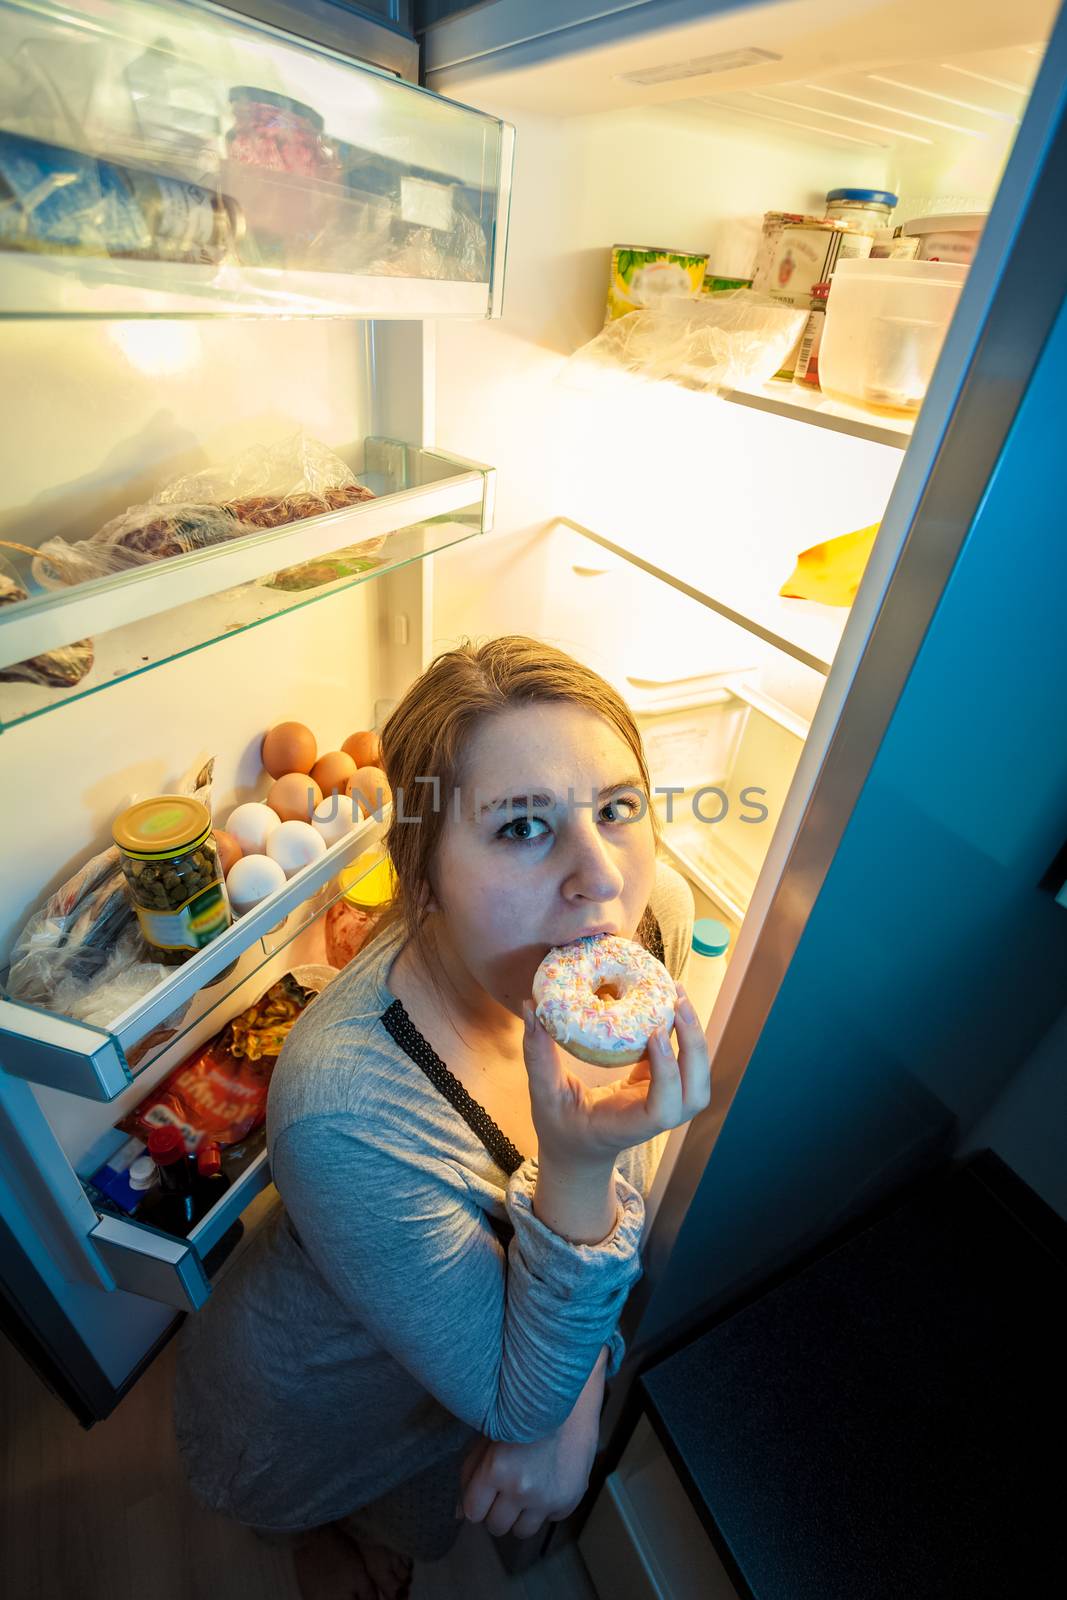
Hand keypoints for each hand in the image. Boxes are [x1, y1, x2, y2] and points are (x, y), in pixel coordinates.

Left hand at [456, 1377, 602, 1539]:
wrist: (569, 1407)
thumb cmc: (522, 1420)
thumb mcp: (488, 1438)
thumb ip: (469, 1474)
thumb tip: (458, 1514)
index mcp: (496, 1470)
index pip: (473, 1512)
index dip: (477, 1503)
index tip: (484, 1492)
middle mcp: (521, 1488)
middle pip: (496, 1526)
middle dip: (496, 1512)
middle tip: (504, 1491)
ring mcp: (546, 1498)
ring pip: (521, 1531)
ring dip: (520, 1516)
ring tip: (526, 1489)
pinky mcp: (568, 1501)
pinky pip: (548, 1520)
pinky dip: (546, 1507)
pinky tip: (548, 1481)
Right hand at [522, 982, 709, 1167]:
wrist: (579, 1150)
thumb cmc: (562, 1128)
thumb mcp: (544, 1096)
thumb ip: (538, 1056)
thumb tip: (531, 1007)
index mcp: (629, 1126)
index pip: (662, 1109)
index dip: (667, 1073)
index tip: (655, 1034)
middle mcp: (654, 1116)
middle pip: (694, 1092)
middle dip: (694, 1046)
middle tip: (677, 1002)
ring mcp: (663, 1101)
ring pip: (696, 1076)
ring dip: (694, 1038)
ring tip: (678, 996)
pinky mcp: (661, 1085)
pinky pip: (681, 1061)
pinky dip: (683, 1034)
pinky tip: (668, 1001)